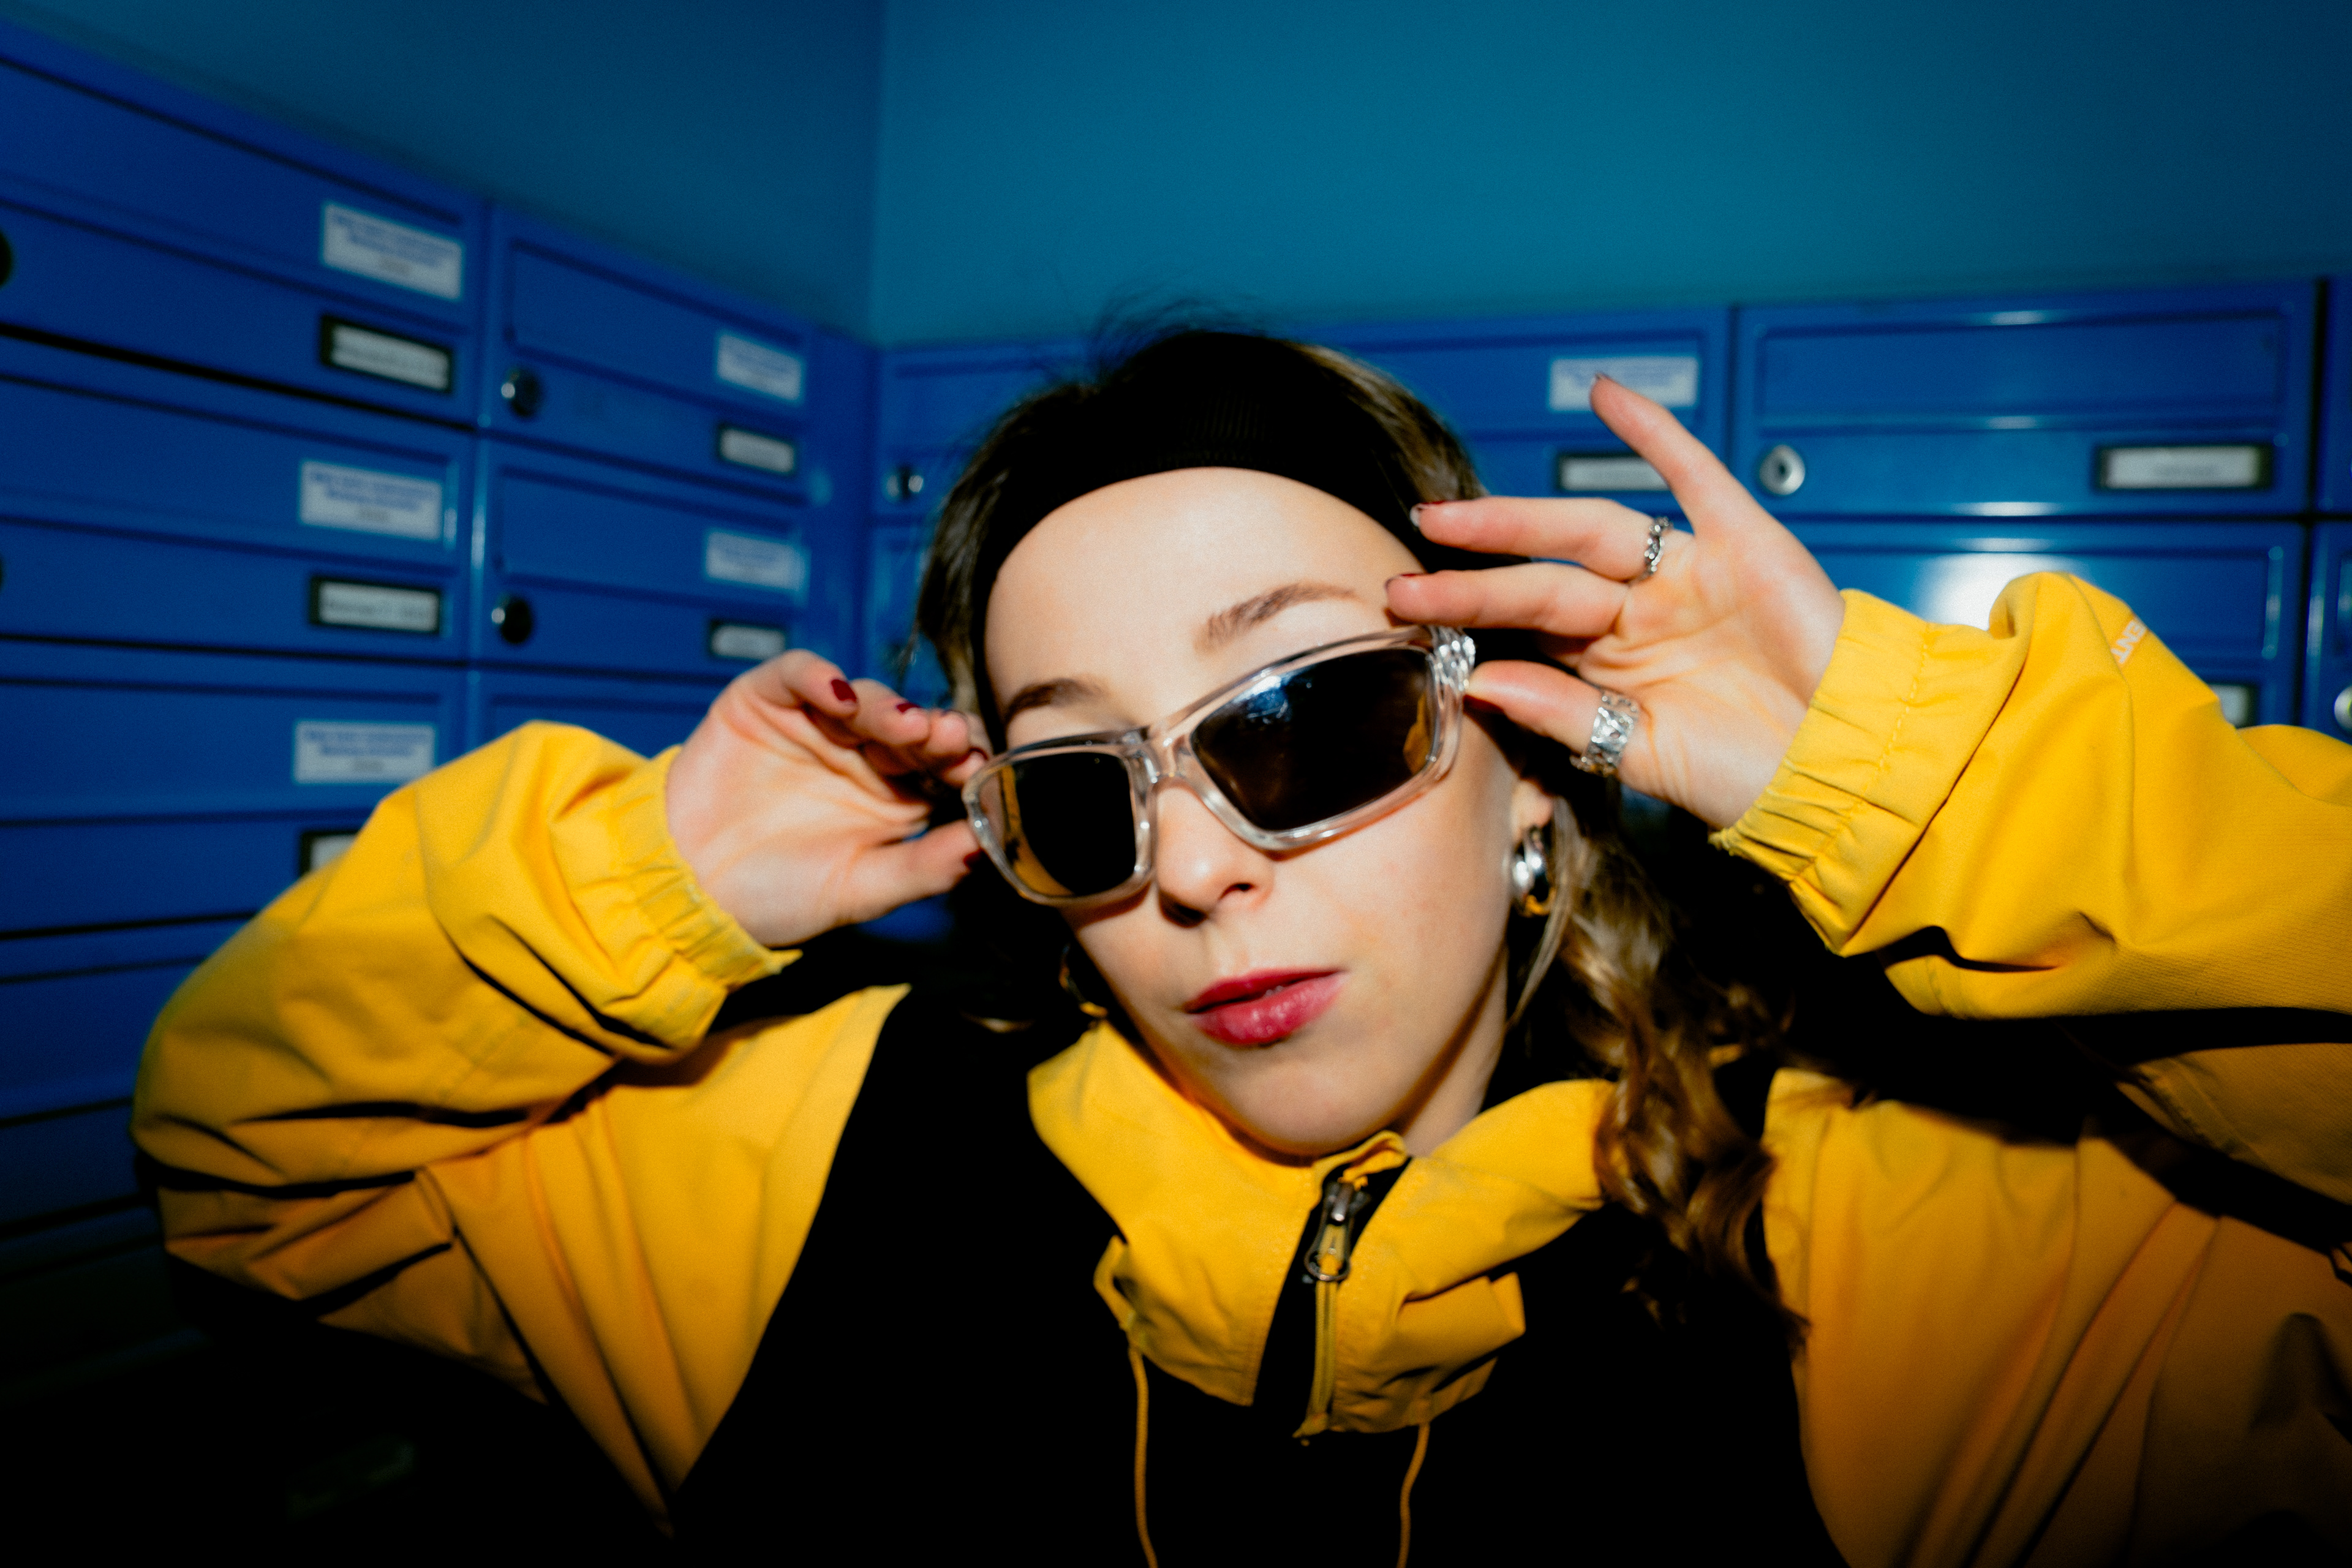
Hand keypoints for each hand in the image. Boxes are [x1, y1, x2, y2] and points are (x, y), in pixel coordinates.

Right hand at [665, 653, 986, 947]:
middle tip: (947, 738)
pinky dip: (818, 675)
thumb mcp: (860, 890)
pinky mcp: (768, 699)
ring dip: (886, 707)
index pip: (945, 766)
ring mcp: (819, 722)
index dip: (963, 762)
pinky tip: (837, 692)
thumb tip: (988, 846)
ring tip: (902, 724)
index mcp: (899, 796)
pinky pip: (798, 674)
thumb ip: (924, 868)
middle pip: (912, 727)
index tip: (976, 769)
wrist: (690, 890)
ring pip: (865, 698)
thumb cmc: (781, 897)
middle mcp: (866, 753)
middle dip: (932, 731)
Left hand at [1386, 376, 1845, 828]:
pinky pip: (1693, 474)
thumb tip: (1479, 681)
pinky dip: (1652, 432)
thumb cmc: (1747, 773)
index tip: (1405, 614)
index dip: (1470, 619)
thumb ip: (1562, 715)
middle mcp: (1639, 612)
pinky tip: (1606, 396)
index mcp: (1611, 664)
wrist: (1842, 768)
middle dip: (1474, 577)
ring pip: (1590, 533)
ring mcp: (1688, 574)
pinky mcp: (1742, 543)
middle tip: (1406, 573)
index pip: (1526, 630)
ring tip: (1452, 516)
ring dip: (1520, 519)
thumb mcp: (1637, 753)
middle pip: (1542, 580)